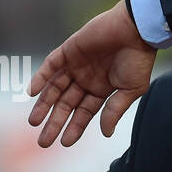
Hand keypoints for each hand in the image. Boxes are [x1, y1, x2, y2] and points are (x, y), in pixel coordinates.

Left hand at [26, 0, 157, 146]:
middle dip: (54, 122)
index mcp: (102, 89)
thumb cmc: (138, 58)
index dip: (74, 127)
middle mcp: (86, 79)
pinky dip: (40, 77)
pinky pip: (50, 65)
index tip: (64, 143)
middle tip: (43, 141)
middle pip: (66, 104)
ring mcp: (76, 65)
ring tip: (34, 122)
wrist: (136, 29)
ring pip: (55, 88)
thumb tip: (105, 132)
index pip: (83, 112)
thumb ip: (114, 111)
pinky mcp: (69, 50)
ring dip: (43, 104)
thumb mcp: (129, 90)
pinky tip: (33, 92)